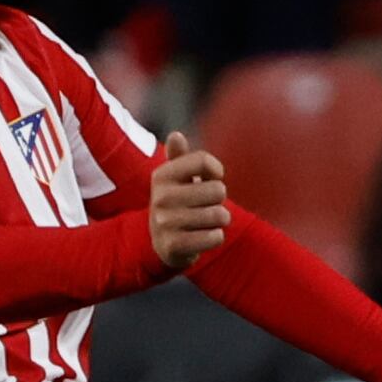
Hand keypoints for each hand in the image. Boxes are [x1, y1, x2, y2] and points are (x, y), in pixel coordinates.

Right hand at [151, 130, 230, 269]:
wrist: (162, 244)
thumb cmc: (178, 203)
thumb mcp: (176, 179)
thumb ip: (179, 157)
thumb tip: (176, 135)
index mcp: (162, 175)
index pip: (202, 160)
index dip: (216, 171)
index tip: (211, 179)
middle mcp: (160, 197)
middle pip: (218, 190)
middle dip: (219, 200)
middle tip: (207, 205)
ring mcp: (165, 223)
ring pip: (219, 215)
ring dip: (221, 220)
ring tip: (207, 221)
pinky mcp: (174, 246)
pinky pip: (215, 237)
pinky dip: (216, 237)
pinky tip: (204, 237)